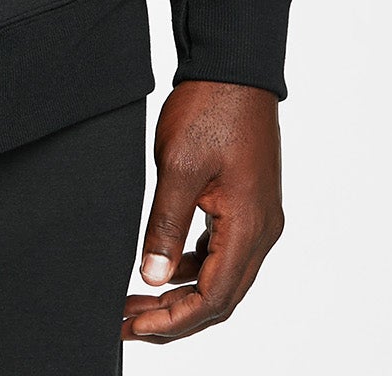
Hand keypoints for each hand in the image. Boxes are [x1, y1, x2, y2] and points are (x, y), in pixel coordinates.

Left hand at [122, 80, 282, 345]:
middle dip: (175, 316)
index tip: (135, 327)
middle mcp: (261, 230)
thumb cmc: (211, 107)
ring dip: (183, 293)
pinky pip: (222, 249)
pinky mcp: (247, 202)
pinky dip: (194, 266)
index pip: (214, 298)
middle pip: (221, 297)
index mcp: (249, 227)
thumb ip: (165, 225)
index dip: (174, 321)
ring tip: (139, 300)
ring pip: (222, 276)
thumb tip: (152, 278)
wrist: (233, 65)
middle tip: (129, 323)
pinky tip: (165, 265)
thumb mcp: (178, 166)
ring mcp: (257, 216)